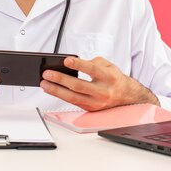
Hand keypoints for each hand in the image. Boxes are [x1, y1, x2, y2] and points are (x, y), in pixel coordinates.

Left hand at [40, 56, 158, 111]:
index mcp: (109, 77)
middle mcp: (103, 91)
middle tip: (47, 73)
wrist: (126, 96)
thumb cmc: (113, 78)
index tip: (66, 61)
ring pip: (73, 97)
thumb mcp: (108, 65)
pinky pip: (73, 102)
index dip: (79, 65)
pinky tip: (51, 89)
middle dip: (61, 79)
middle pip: (79, 86)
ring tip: (44, 83)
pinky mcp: (90, 109)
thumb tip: (73, 64)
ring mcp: (96, 102)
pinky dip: (60, 96)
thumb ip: (92, 62)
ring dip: (56, 90)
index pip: (92, 70)